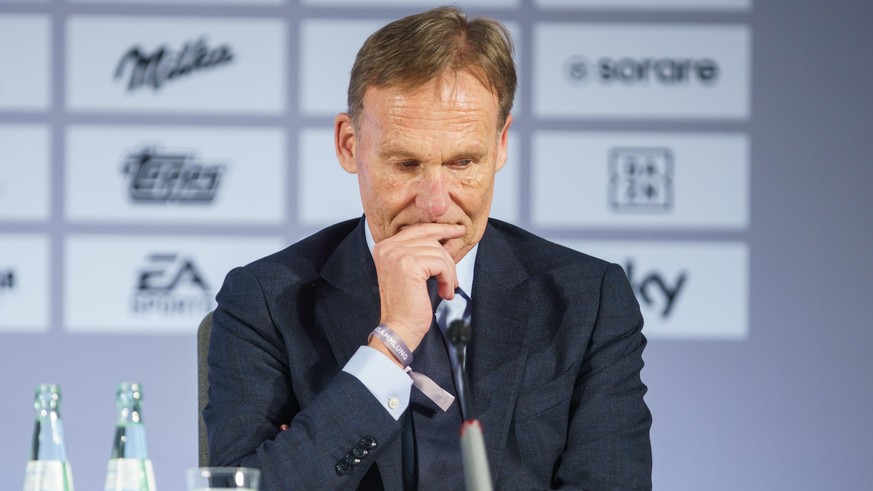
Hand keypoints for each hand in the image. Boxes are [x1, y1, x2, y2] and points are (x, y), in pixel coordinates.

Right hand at [370, 223, 463, 358]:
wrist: (398, 328)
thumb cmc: (405, 306)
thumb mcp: (408, 272)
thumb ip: (418, 252)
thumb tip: (444, 238)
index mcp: (385, 247)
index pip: (418, 230)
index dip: (441, 229)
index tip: (457, 230)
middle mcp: (388, 247)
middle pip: (431, 240)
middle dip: (447, 259)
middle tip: (453, 277)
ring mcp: (398, 255)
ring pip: (439, 252)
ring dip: (448, 273)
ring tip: (446, 289)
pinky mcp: (410, 265)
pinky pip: (441, 264)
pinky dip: (448, 279)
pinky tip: (444, 293)